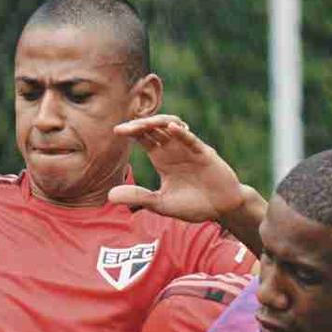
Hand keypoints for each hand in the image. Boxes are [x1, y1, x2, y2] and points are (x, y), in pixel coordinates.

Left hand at [107, 115, 247, 224]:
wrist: (222, 209)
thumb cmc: (193, 204)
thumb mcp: (160, 203)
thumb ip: (138, 197)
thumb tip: (110, 195)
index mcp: (162, 158)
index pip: (144, 138)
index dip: (131, 132)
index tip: (116, 131)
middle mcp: (174, 149)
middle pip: (155, 128)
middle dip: (140, 125)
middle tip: (124, 128)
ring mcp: (189, 149)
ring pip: (173, 126)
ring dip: (158, 123)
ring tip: (143, 124)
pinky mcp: (205, 154)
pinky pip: (192, 140)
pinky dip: (182, 133)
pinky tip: (172, 128)